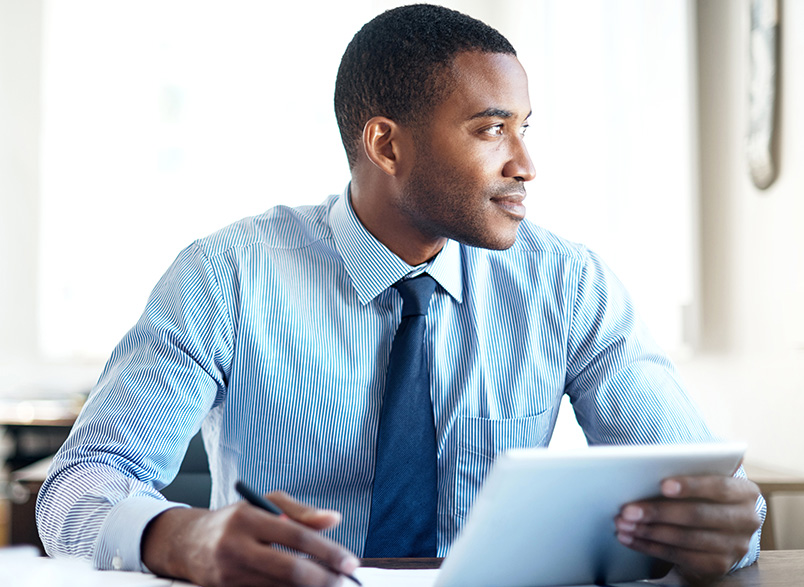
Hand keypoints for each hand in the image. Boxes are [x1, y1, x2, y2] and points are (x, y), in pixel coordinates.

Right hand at [142, 491, 359, 586]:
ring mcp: (229, 574)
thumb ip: (302, 512)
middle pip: (289, 570)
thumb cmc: (236, 519)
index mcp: (248, 517)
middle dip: (323, 579)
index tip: (350, 562)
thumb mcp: (266, 504)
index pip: (296, 536)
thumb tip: (335, 520)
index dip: (328, 551)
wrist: (188, 543)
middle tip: (344, 581)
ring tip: (329, 585)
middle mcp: (235, 546)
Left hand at [614, 475, 761, 584]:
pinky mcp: (719, 564)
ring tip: (624, 524)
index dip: (691, 486)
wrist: (718, 531)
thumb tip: (647, 469)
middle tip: (628, 510)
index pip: (719, 487)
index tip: (663, 485)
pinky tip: (631, 539)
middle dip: (658, 512)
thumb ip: (688, 472)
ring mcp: (736, 545)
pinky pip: (680, 556)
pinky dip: (650, 547)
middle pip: (697, 515)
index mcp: (745, 492)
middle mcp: (747, 519)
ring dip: (649, 531)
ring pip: (686, 538)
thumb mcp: (704, 482)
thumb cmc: (703, 496)